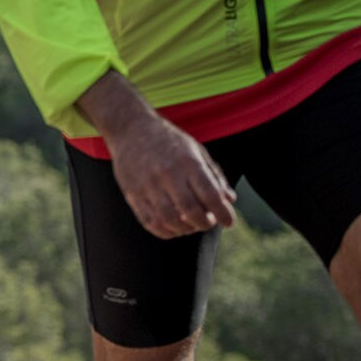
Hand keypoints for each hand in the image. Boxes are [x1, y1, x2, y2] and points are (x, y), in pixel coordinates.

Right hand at [94, 99, 235, 238]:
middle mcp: (167, 174)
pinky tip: (174, 228)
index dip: (222, 212)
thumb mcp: (196, 151)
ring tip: (191, 225)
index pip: (210, 194)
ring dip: (185, 229)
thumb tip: (229, 200)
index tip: (229, 222)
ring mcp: (148, 185)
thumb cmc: (169, 142)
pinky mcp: (132, 194)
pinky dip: (165, 231)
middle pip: (191, 210)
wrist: (130, 130)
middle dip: (204, 223)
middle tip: (209, 223)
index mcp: (187, 162)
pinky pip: (149, 221)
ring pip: (170, 219)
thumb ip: (214, 175)